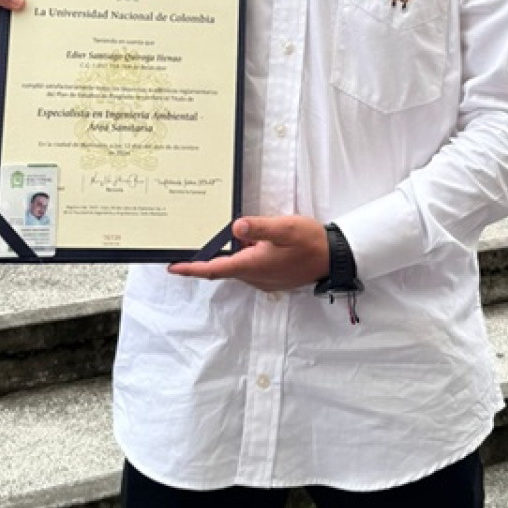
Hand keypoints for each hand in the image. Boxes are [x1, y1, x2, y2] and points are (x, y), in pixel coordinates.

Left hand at [168, 216, 329, 291]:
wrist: (334, 258)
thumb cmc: (311, 242)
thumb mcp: (286, 228)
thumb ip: (260, 227)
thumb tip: (235, 228)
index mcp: (253, 265)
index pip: (214, 269)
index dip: (191, 268)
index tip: (172, 268)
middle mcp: (255, 277)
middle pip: (222, 269)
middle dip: (205, 260)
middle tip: (188, 248)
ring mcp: (264, 279)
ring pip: (236, 268)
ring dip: (227, 257)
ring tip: (219, 239)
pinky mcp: (272, 277)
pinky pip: (249, 268)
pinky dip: (242, 257)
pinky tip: (248, 243)